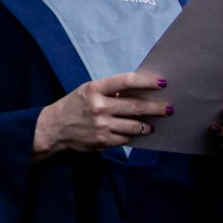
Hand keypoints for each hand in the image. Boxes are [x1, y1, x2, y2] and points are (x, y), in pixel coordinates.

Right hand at [33, 72, 170, 160]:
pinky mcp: (103, 141)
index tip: (162, 83)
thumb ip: (110, 91)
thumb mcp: (87, 91)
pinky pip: (127, 138)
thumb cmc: (74, 106)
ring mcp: (102, 125)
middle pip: (136, 106)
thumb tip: (139, 91)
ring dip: (147, 126)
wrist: (53, 128)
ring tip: (151, 125)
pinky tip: (134, 133)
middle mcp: (99, 106)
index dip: (146, 81)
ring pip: (136, 126)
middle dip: (156, 108)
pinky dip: (133, 135)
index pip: (126, 82)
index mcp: (95, 89)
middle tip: (169, 109)